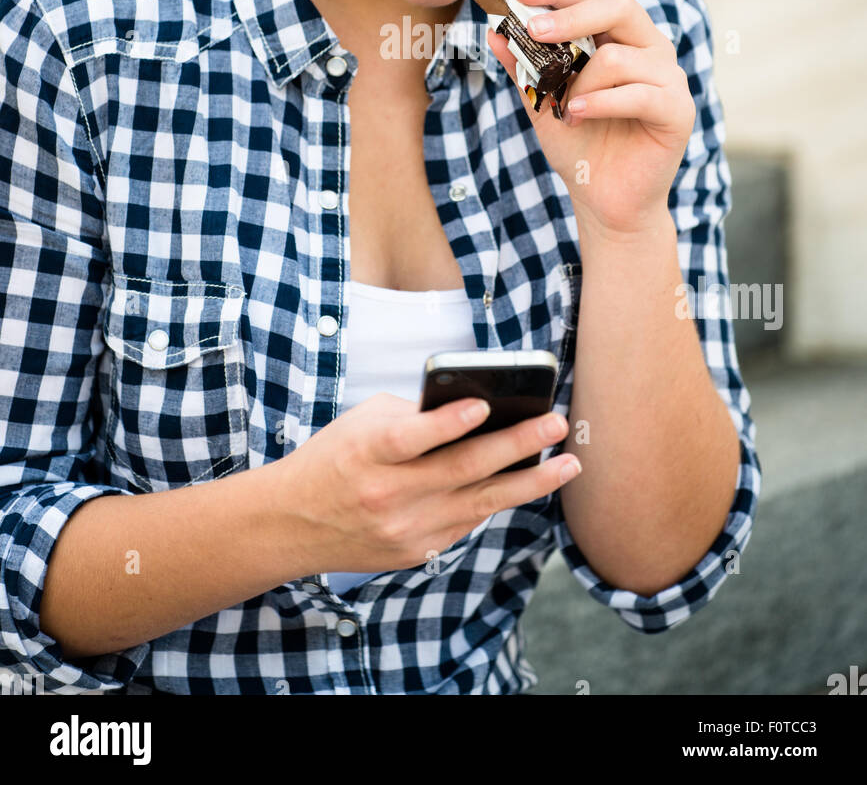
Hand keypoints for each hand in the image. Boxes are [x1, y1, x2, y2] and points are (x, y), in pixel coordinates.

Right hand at [274, 392, 580, 573]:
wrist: (293, 523)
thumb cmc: (336, 457)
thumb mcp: (361, 422)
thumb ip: (414, 416)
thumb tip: (478, 411)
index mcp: (367, 453)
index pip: (411, 437)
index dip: (447, 423)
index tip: (486, 404)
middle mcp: (388, 495)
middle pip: (461, 469)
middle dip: (516, 445)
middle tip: (557, 425)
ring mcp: (405, 530)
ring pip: (479, 503)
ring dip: (530, 482)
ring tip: (568, 463)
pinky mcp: (417, 553)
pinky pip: (467, 521)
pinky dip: (498, 499)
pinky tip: (530, 482)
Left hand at [487, 0, 696, 236]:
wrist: (604, 200)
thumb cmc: (579, 145)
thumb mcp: (542, 102)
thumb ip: (524, 68)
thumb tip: (493, 32)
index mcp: (620, 38)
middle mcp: (650, 49)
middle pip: (619, 5)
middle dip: (571, 14)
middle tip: (532, 29)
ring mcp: (669, 78)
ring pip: (619, 56)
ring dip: (581, 82)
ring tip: (565, 109)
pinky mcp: (678, 110)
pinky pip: (639, 93)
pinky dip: (600, 103)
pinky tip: (578, 115)